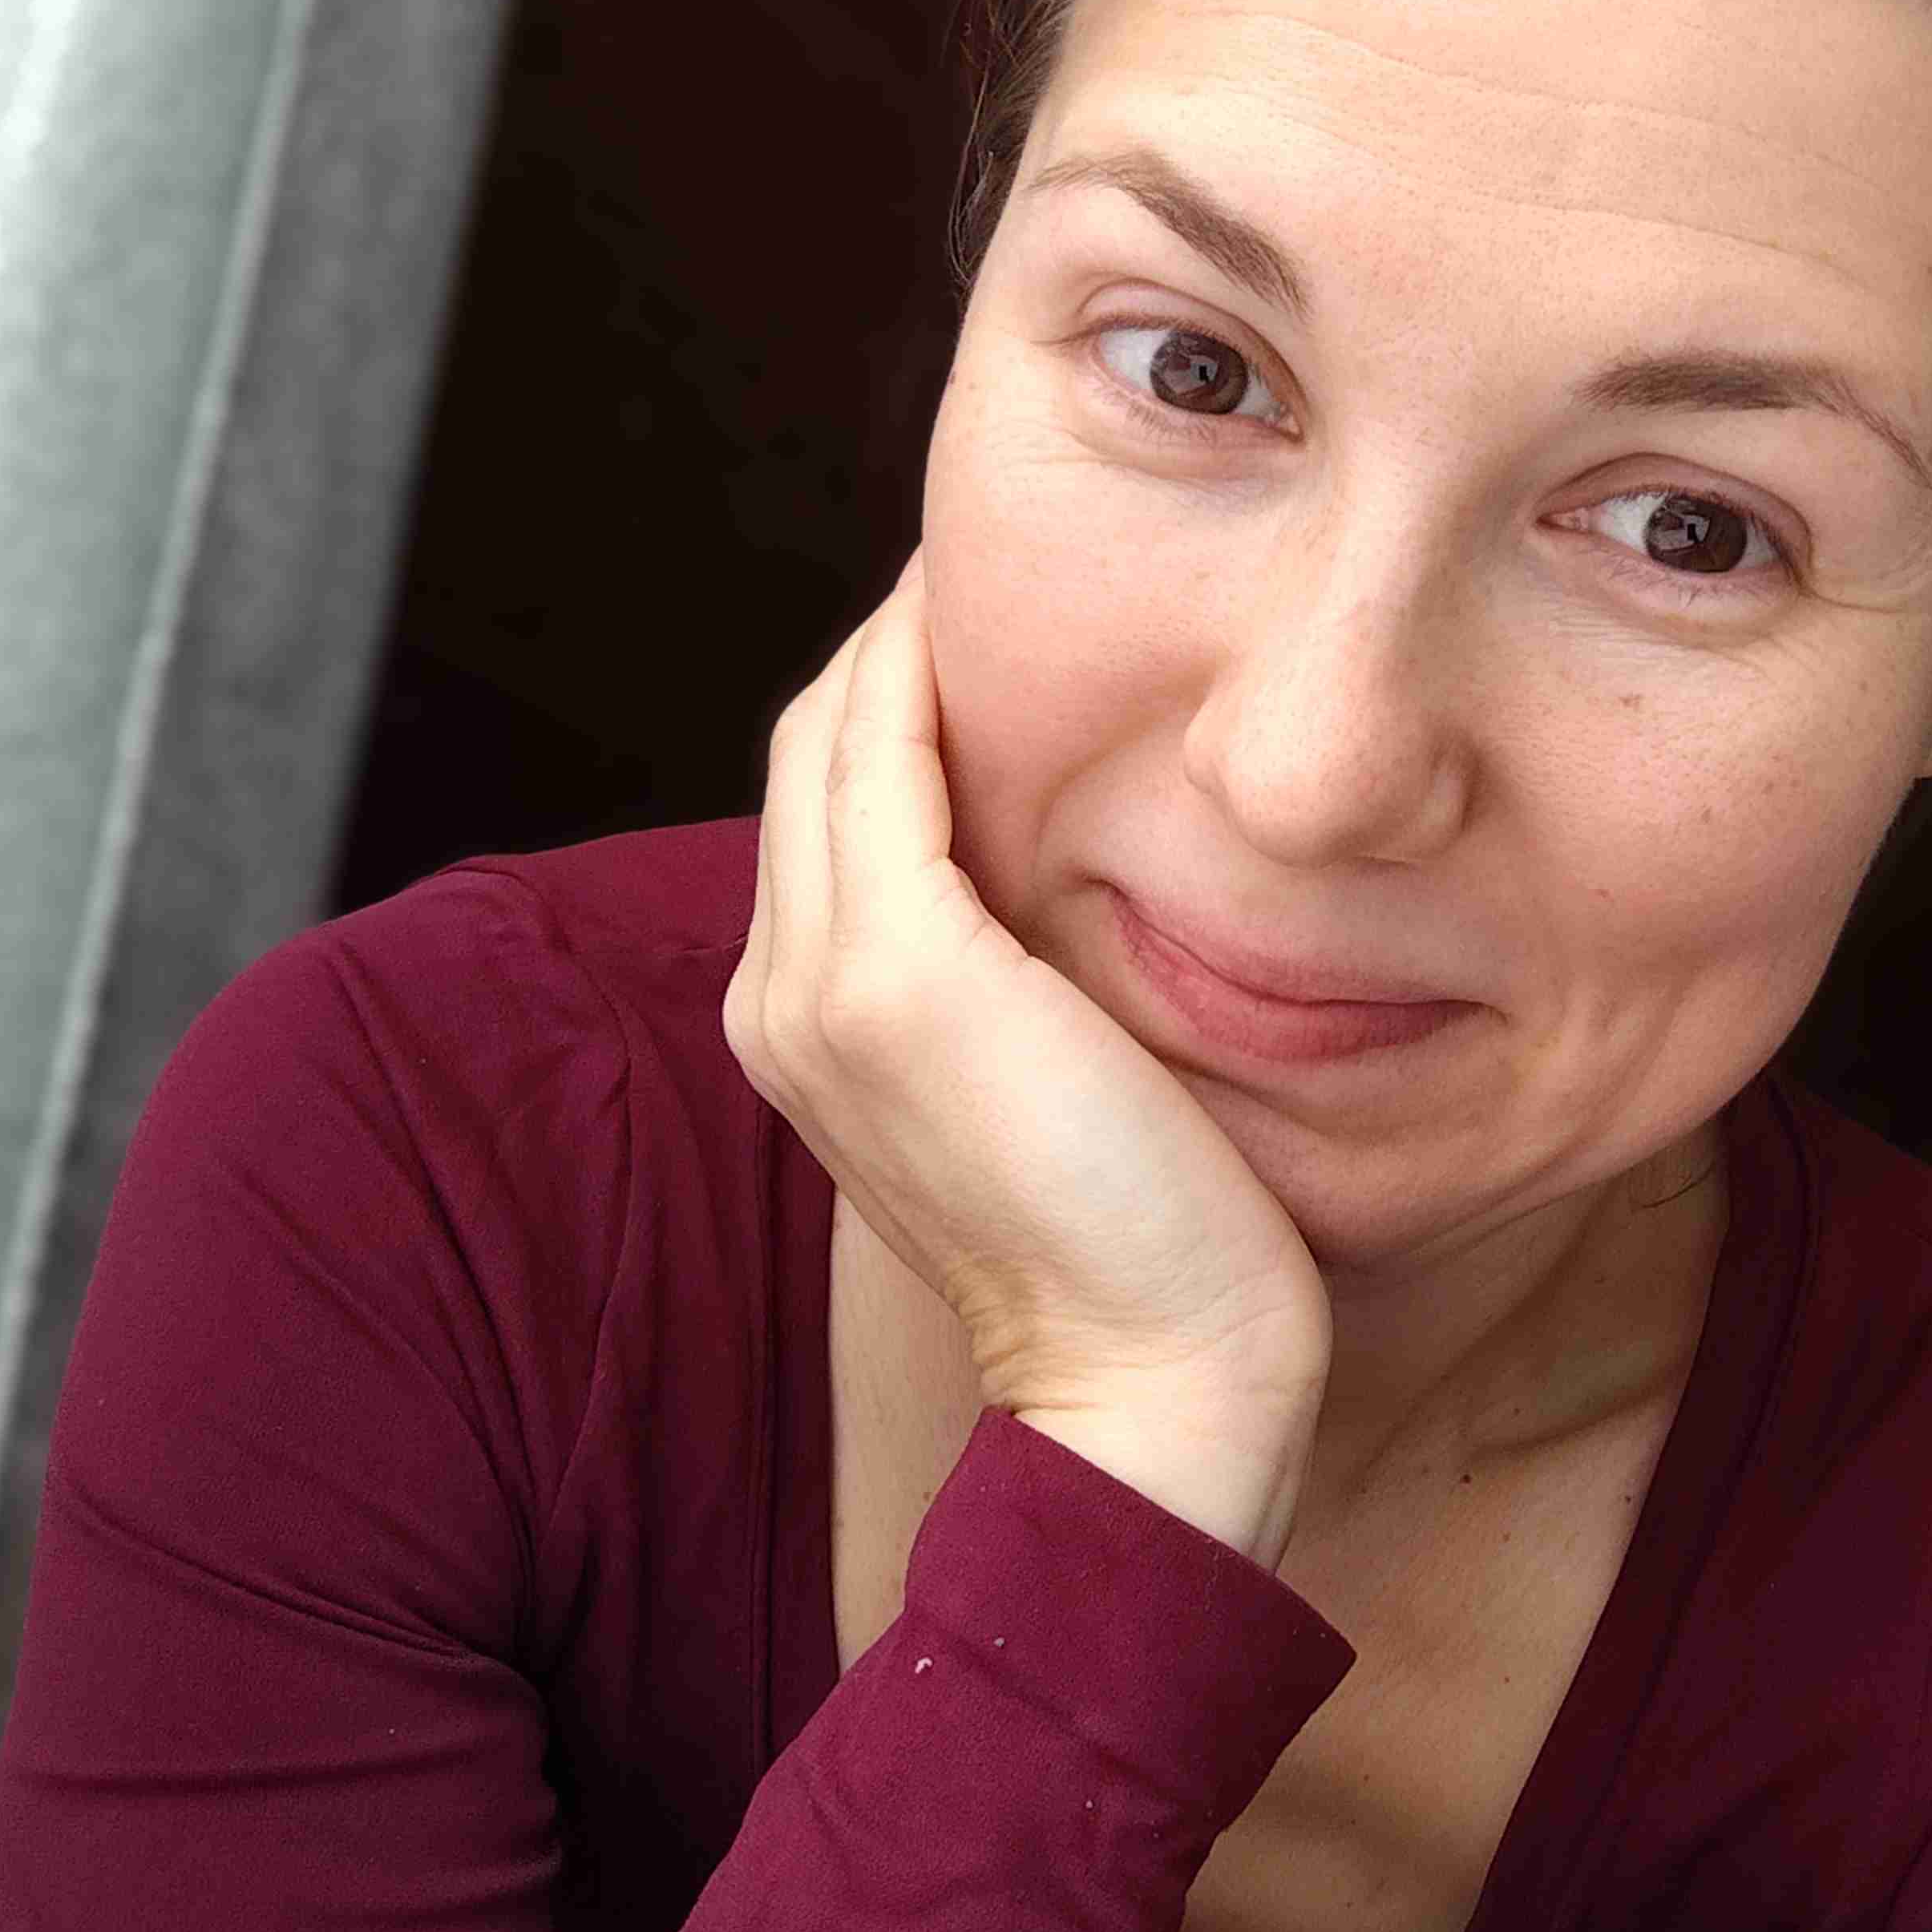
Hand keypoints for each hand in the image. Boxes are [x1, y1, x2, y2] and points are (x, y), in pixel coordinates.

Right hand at [723, 552, 1334, 1495]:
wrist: (1152, 1388)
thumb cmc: (1148, 1248)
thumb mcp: (1049, 1086)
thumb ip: (1015, 978)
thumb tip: (1073, 867)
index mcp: (806, 1027)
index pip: (833, 804)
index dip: (902, 695)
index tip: (1005, 609)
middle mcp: (780, 996)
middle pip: (816, 748)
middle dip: (898, 637)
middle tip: (1012, 543)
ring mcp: (821, 983)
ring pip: (840, 732)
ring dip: (913, 627)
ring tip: (1013, 546)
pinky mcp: (898, 973)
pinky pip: (889, 755)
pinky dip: (930, 666)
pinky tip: (1006, 606)